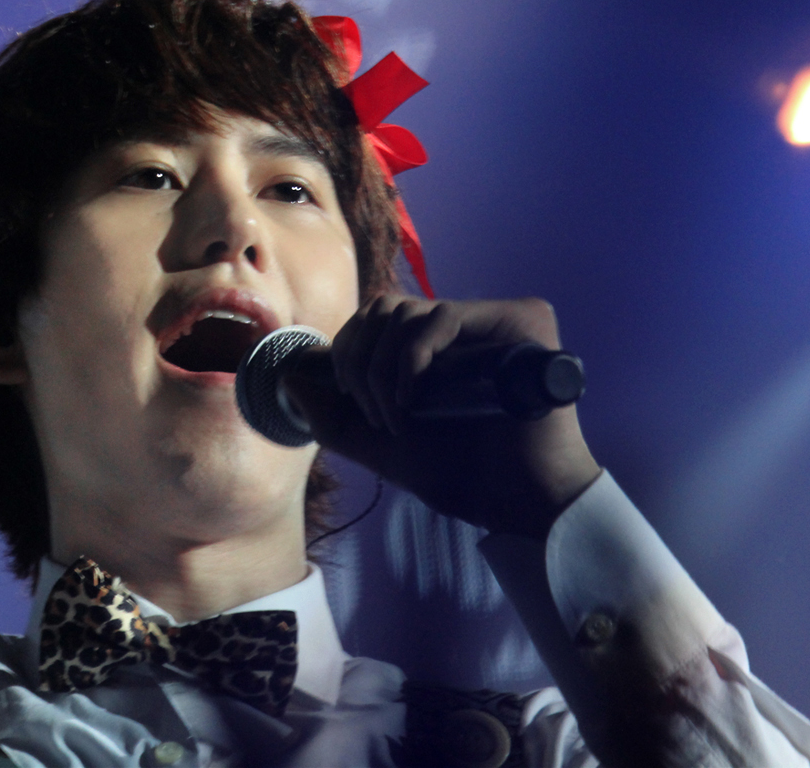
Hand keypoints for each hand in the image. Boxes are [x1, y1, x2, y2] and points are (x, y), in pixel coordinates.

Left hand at [283, 295, 601, 538]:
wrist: (517, 500)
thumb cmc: (463, 474)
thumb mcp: (382, 447)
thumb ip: (334, 419)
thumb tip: (287, 380)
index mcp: (439, 346)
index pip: (374, 318)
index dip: (348, 352)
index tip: (349, 402)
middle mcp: (467, 326)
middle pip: (383, 308)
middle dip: (358, 361)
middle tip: (370, 414)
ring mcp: (494, 320)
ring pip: (407, 312)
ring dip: (383, 369)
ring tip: (395, 418)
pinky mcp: (522, 321)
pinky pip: (443, 316)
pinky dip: (412, 358)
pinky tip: (413, 401)